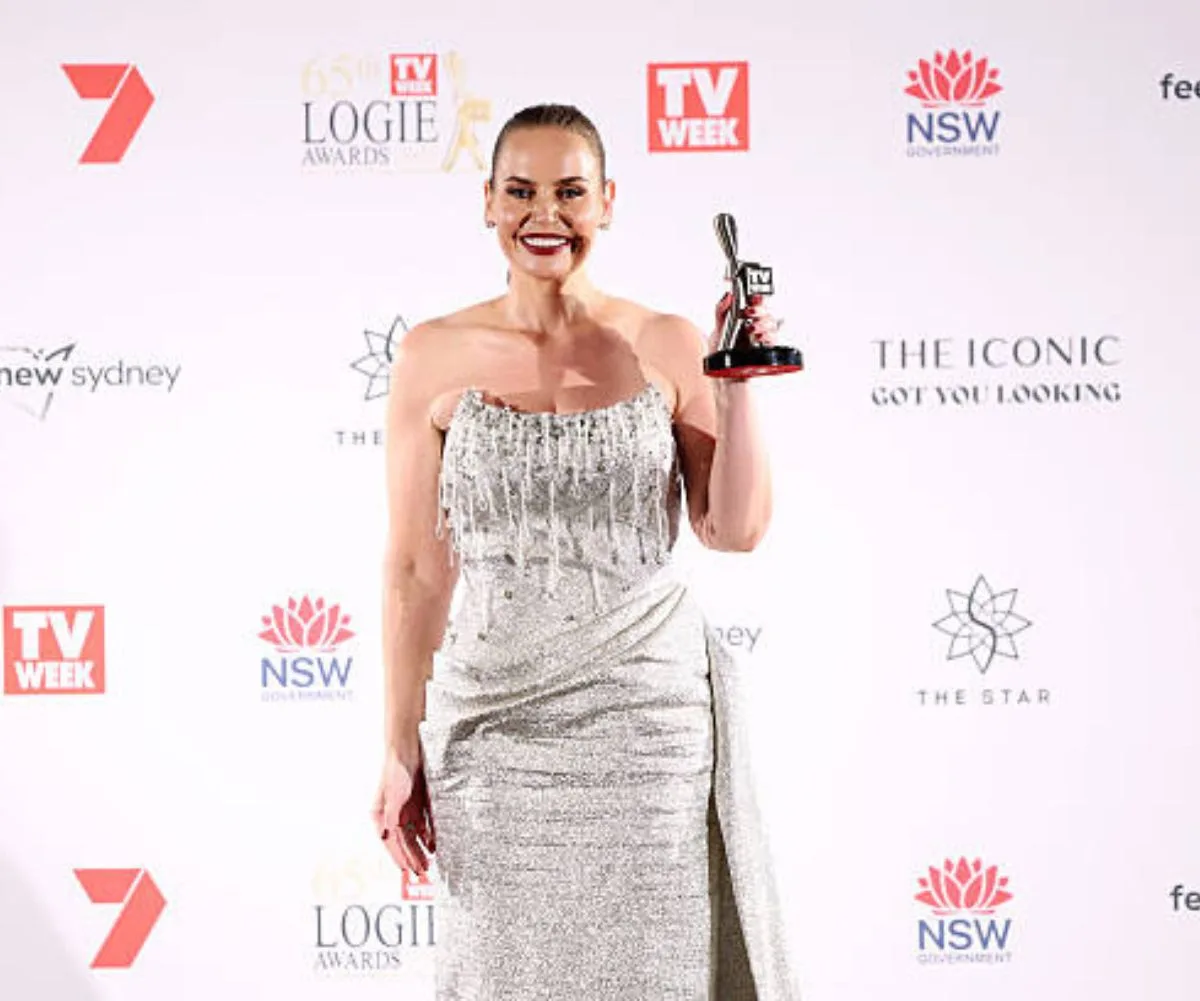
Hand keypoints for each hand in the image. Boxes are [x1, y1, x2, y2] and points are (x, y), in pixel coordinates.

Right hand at [372, 746, 435, 874]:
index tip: (408, 870)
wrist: (408, 747)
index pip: (391, 841)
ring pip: (413, 835)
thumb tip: (389, 834)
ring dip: (420, 849)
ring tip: (428, 863)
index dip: (400, 857)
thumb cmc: (395, 768)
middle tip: (422, 873)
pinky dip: (427, 835)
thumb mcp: (392, 793)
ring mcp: (405, 808)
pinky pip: (422, 823)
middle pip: (403, 841)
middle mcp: (392, 813)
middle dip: (412, 857)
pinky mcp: (417, 802)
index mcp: (381, 814)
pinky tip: (433, 845)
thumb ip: (391, 814)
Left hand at [710, 292, 780, 355]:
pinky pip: (772, 338)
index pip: (759, 301)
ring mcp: (763, 331)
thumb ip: (722, 306)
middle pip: (766, 311)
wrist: (721, 349)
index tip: (755, 298)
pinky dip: (766, 336)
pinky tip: (757, 337)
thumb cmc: (724, 333)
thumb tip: (728, 296)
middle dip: (758, 311)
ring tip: (750, 327)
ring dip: (761, 324)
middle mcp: (758, 320)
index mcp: (749, 312)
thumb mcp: (720, 319)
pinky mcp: (766, 343)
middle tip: (748, 312)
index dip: (759, 298)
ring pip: (771, 323)